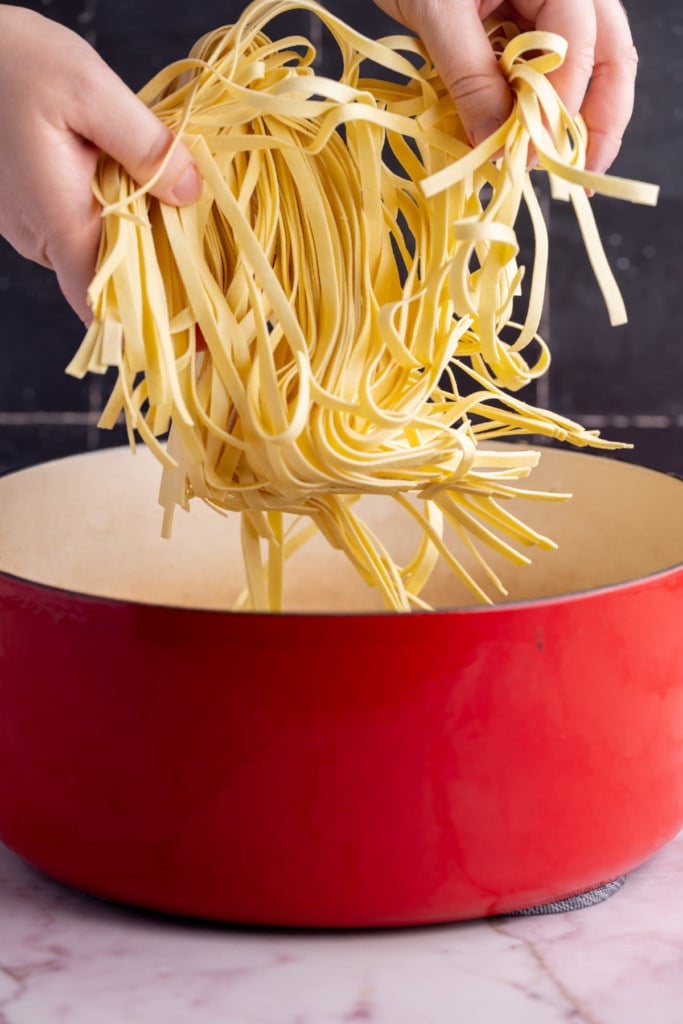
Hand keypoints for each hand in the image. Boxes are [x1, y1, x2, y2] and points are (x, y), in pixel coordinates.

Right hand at [0, 5, 201, 322]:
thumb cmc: (14, 62)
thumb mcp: (90, 89)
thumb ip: (145, 145)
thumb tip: (191, 193)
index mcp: (60, 222)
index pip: (106, 307)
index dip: (153, 330)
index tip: (197, 342)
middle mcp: (43, 238)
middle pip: (112, 285)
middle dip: (162, 284)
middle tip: (216, 278)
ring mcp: (32, 227)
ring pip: (99, 258)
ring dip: (143, 249)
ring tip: (190, 231)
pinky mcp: (31, 209)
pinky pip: (83, 232)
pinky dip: (119, 225)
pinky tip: (147, 199)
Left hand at [372, 0, 637, 173]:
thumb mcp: (437, 13)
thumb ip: (468, 75)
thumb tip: (494, 142)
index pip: (576, 45)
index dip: (557, 105)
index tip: (529, 152)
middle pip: (609, 55)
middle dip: (599, 119)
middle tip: (581, 174)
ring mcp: (554, 3)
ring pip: (590, 64)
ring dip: (578, 117)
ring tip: (566, 166)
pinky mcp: (530, 21)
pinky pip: (552, 67)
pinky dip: (545, 105)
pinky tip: (533, 138)